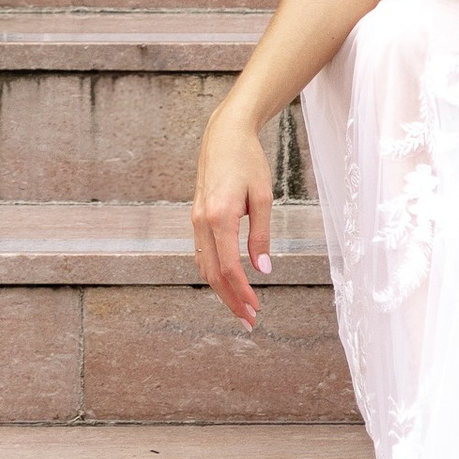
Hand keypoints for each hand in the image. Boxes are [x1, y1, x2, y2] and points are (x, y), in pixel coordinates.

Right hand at [193, 104, 275, 332]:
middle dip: (231, 301)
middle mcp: (201, 223)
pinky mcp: (196, 219)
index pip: (228, 267)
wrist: (224, 135)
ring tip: (241, 309)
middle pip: (213, 274)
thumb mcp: (262, 196)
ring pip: (204, 268)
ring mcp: (195, 221)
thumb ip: (261, 234)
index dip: (242, 292)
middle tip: (249, 322)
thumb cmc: (248, 161)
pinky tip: (227, 285)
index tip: (256, 309)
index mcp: (219, 217)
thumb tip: (263, 269)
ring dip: (221, 291)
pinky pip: (201, 255)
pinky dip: (213, 274)